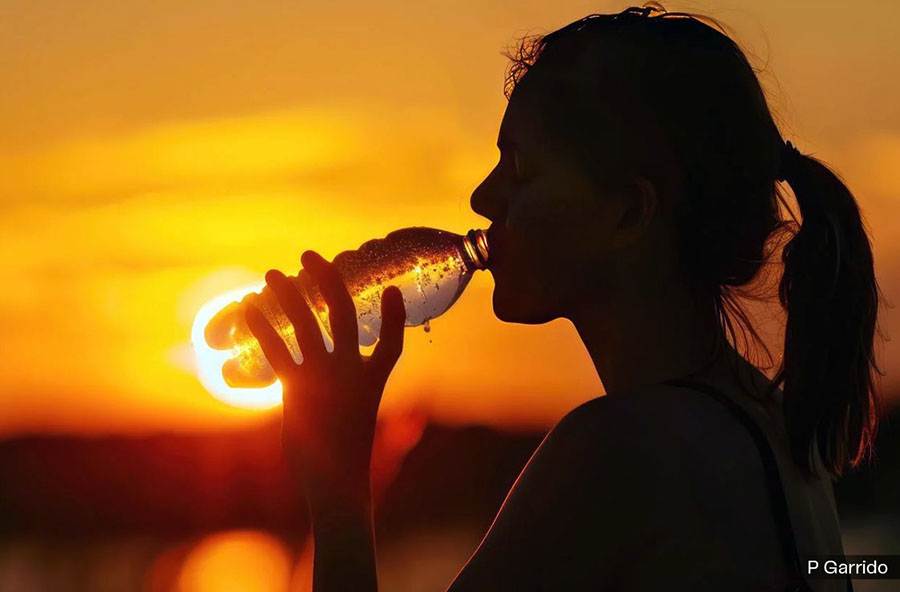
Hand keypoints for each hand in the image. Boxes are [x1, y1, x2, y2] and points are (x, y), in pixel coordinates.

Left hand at [244, 251, 405, 510]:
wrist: (337, 483)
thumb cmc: (344, 452)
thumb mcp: (351, 417)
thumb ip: (336, 389)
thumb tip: (306, 374)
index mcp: (373, 380)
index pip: (392, 342)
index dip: (395, 315)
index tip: (393, 291)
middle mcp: (352, 372)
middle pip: (343, 313)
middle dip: (326, 280)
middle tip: (309, 256)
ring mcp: (326, 379)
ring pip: (306, 324)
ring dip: (288, 295)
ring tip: (272, 274)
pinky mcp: (298, 391)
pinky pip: (278, 350)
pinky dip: (261, 327)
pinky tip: (248, 309)